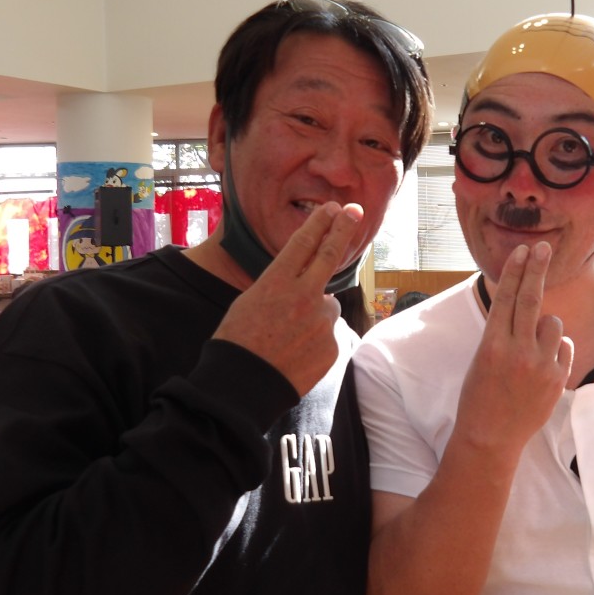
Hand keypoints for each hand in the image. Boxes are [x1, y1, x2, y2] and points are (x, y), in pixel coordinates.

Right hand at [213, 202, 362, 396]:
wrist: (244, 387)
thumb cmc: (237, 342)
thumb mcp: (250, 301)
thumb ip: (281, 286)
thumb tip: (303, 279)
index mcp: (277, 281)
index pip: (304, 242)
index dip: (320, 222)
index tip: (332, 208)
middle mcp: (304, 295)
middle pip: (330, 254)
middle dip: (343, 229)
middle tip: (355, 211)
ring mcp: (322, 320)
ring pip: (327, 305)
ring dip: (315, 313)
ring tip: (290, 337)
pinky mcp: (333, 344)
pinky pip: (329, 333)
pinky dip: (317, 338)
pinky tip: (297, 352)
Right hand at [453, 242, 573, 460]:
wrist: (491, 437)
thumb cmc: (479, 396)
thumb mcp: (482, 358)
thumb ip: (503, 333)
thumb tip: (523, 305)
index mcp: (492, 344)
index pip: (507, 298)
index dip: (516, 271)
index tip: (523, 251)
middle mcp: (518, 351)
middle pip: (532, 299)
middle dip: (538, 269)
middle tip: (544, 248)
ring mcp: (541, 366)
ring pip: (554, 323)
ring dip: (546, 325)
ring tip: (533, 346)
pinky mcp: (558, 379)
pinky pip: (565, 347)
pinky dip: (557, 348)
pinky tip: (543, 364)